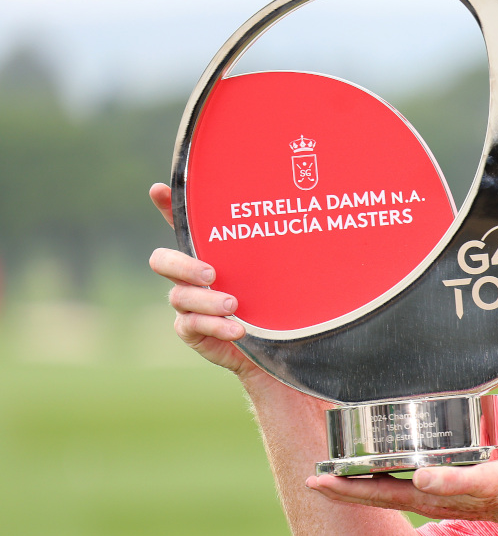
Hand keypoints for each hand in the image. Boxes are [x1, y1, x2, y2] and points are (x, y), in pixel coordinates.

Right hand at [147, 183, 261, 380]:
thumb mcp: (279, 273)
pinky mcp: (193, 332)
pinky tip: (238, 329)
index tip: (159, 190)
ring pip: (179, 296)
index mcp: (208, 255)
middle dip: (181, 265)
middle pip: (162, 261)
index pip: (182, 226)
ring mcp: (189, 305)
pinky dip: (215, 326)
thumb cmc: (278, 302)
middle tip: (212, 273)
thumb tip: (301, 212)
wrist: (278, 346)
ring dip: (206, 300)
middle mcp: (191, 277)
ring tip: (233, 304)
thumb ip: (277, 251)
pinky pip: (191, 326)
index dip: (168, 208)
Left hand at [306, 459, 497, 530]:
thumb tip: (419, 478)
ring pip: (384, 489)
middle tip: (312, 475)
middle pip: (372, 493)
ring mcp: (432, 496)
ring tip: (338, 470)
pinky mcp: (444, 489)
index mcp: (425, 497)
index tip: (315, 480)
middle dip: (341, 485)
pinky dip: (384, 476)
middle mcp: (424, 498)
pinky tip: (383, 468)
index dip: (343, 487)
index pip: (374, 493)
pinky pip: (402, 483)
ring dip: (359, 481)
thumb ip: (453, 481)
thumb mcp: (483, 480)